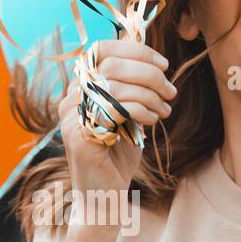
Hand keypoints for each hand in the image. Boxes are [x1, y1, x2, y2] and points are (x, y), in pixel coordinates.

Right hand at [59, 39, 177, 195]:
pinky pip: (117, 109)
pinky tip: (152, 122)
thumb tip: (139, 45)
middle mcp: (70, 98)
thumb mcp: (127, 110)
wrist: (103, 196)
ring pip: (116, 85)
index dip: (135, 51)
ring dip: (150, 95)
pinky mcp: (80, 135)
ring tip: (165, 110)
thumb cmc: (117, 153)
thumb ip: (129, 82)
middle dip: (150, 74)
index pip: (101, 49)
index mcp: (79, 87)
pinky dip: (142, 111)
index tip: (163, 65)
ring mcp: (72, 116)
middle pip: (112, 64)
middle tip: (170, 92)